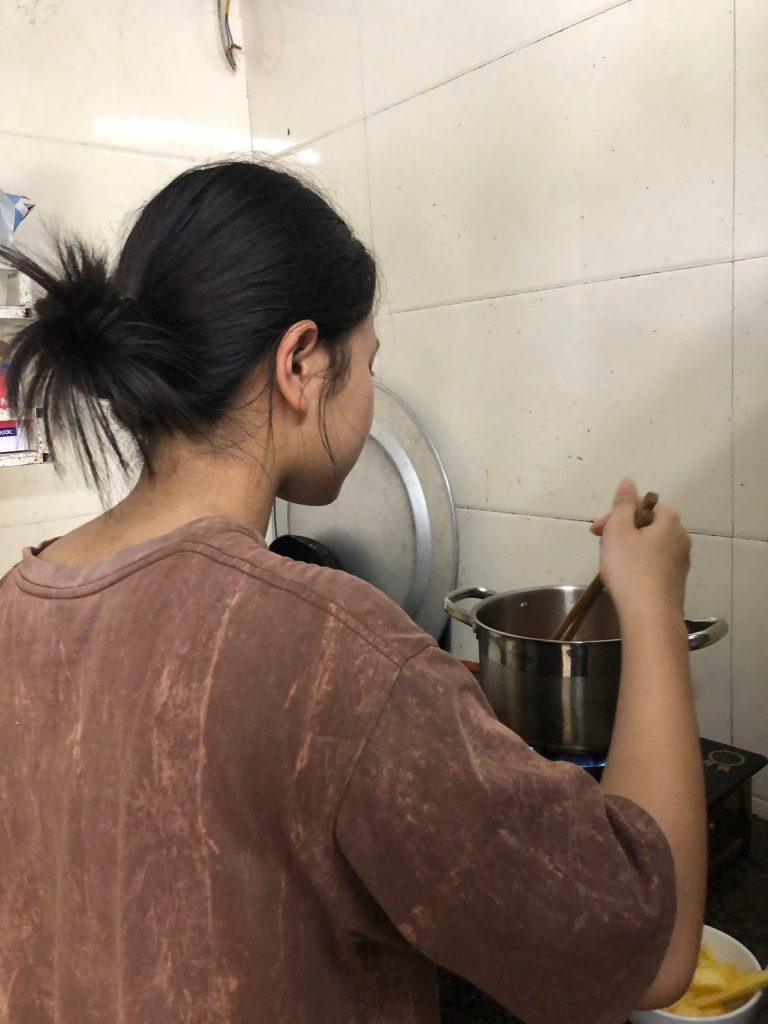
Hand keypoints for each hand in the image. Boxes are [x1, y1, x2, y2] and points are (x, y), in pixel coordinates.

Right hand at [591, 479, 690, 618]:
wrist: (650, 616)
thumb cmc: (631, 569)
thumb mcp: (618, 531)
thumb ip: (622, 504)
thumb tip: (628, 481)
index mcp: (669, 521)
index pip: (644, 504)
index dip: (619, 513)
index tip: (598, 529)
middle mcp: (681, 538)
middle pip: (647, 524)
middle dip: (622, 530)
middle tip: (601, 545)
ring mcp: (680, 562)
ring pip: (650, 545)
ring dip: (628, 548)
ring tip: (610, 564)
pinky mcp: (675, 582)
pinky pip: (654, 564)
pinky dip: (638, 565)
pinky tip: (625, 579)